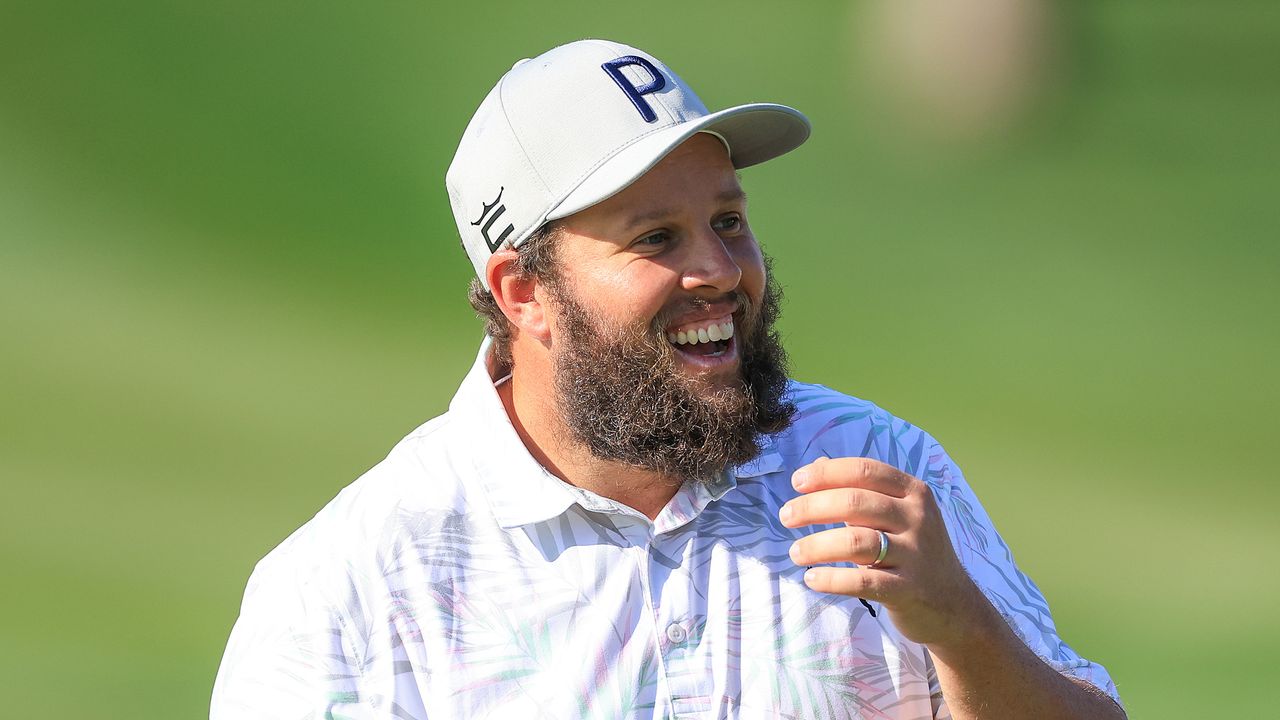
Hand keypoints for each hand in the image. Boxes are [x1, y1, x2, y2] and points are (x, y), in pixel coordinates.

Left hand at [780, 456, 991, 648]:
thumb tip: (817, 464)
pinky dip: (831, 579)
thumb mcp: (897, 514)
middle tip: (785, 517)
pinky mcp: (909, 590)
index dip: (827, 473)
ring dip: (817, 545)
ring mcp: (916, 555)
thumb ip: (859, 490)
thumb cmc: (914, 551)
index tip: (796, 482)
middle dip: (813, 507)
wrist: (954, 605)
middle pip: (855, 502)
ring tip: (795, 552)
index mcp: (914, 492)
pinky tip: (811, 579)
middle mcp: (918, 518)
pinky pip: (861, 581)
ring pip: (855, 541)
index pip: (865, 471)